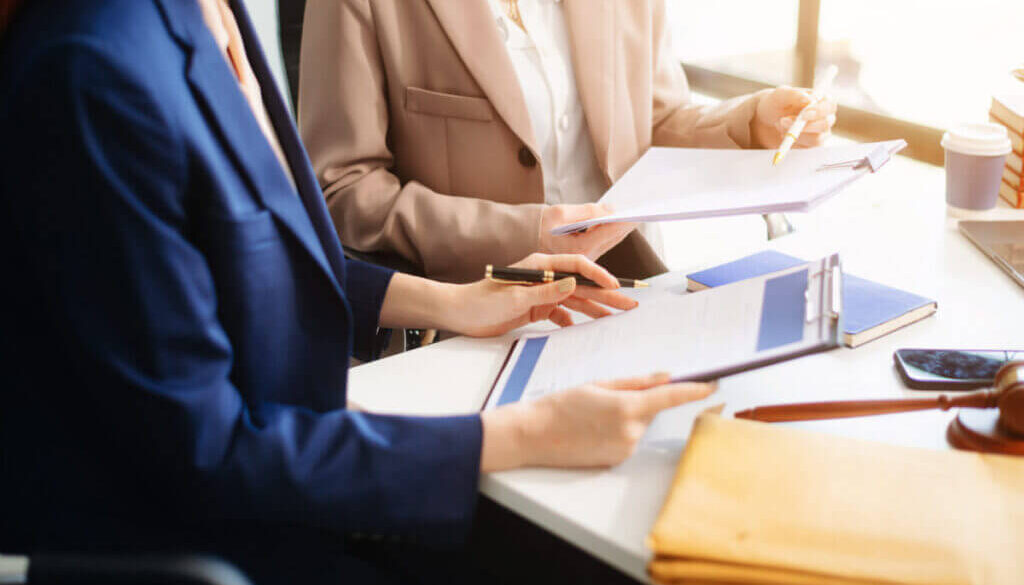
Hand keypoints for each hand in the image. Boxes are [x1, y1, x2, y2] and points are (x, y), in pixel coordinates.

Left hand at [444, 253, 638, 336]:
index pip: (577, 266)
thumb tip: (574, 283)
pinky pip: (561, 314)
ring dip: (595, 309)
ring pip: (575, 301)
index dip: (597, 275)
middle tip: (629, 304)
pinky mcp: (536, 308)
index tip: (614, 287)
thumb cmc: (481, 300)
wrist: (460, 313)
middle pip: (581, 284)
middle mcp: (544, 277)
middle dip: (606, 294)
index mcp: (540, 266)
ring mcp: (541, 293)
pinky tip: (585, 329)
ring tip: (616, 317)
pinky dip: (573, 321)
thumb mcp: (515, 297)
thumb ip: (545, 291)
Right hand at [481, 373, 717, 470]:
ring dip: (628, 416)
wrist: (534, 435)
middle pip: (652, 410)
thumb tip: (666, 377)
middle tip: (607, 398)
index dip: (695, 390)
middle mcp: (631, 432)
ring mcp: (625, 449)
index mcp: (627, 407)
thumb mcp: (599, 384)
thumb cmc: (562, 405)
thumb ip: (636, 382)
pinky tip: (594, 429)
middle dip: (640, 401)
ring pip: (641, 425)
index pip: (671, 397)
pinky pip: (630, 439)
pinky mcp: (617, 460)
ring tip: (594, 415)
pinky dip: (619, 430)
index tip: (713, 383)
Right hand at [539, 203, 635, 259]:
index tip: (639, 211)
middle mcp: (585, 258)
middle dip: (628, 224)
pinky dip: (613, 232)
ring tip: (634, 215)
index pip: (609, 231)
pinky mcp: (585, 259)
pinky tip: (620, 222)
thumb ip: (588, 211)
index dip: (625, 219)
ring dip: (622, 229)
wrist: (522, 241)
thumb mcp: (561, 213)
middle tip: (644, 211)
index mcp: (579, 248)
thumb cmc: (538, 226)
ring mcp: (586, 260)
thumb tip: (611, 210)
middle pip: (614, 238)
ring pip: (612, 241)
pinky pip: (604, 244)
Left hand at [752, 86, 836, 148]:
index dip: (819, 111)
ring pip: (816, 139)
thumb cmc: (776, 103)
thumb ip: (794, 94)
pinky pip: (806, 149)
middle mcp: (825, 116)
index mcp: (822, 100)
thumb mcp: (780, 95)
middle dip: (803, 125)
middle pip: (825, 124)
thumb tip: (809, 99)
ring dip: (795, 134)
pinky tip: (783, 134)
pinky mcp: (811, 145)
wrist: (765, 119)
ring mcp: (820, 132)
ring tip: (779, 125)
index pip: (830, 106)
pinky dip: (792, 143)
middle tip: (783, 120)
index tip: (804, 114)